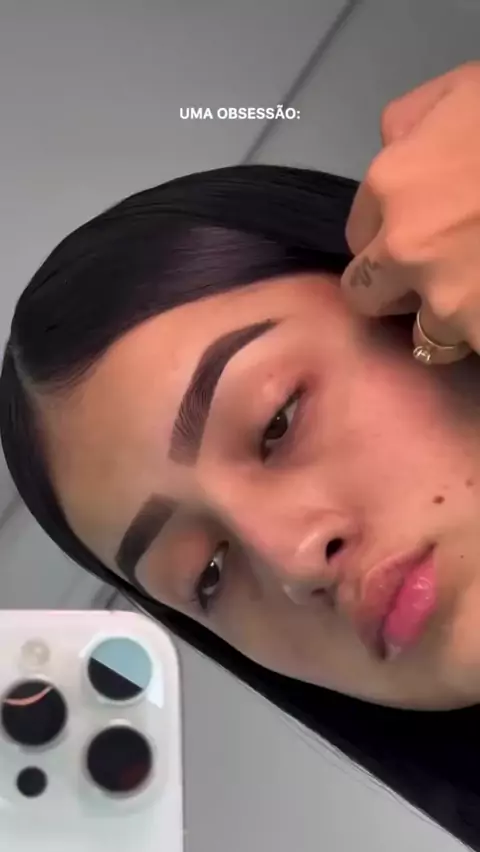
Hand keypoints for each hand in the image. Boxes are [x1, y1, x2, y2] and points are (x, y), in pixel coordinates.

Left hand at [341, 61, 479, 364]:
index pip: (355, 235)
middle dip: (395, 289)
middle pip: (367, 296)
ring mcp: (447, 298)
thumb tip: (391, 149)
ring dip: (448, 319)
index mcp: (392, 183)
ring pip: (425, 334)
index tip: (416, 232)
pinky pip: (471, 348)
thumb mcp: (464, 90)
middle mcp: (404, 248)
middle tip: (439, 272)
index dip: (383, 236)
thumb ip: (412, 122)